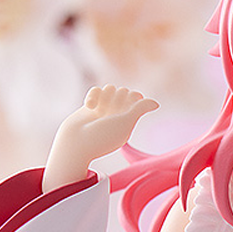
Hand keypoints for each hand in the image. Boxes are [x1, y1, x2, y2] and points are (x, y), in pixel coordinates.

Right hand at [43, 85, 158, 192]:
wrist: (75, 143)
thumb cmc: (102, 135)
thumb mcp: (125, 122)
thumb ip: (140, 109)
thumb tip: (156, 103)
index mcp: (128, 121)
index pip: (136, 97)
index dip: (133, 97)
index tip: (128, 105)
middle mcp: (117, 115)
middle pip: (123, 91)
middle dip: (117, 98)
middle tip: (110, 112)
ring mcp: (103, 110)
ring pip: (110, 88)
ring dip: (105, 96)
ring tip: (98, 109)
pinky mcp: (90, 106)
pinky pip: (96, 90)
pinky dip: (93, 95)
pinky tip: (89, 106)